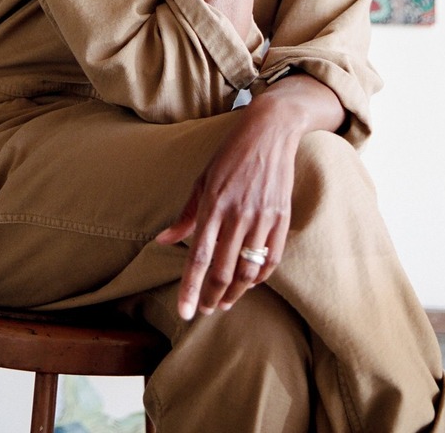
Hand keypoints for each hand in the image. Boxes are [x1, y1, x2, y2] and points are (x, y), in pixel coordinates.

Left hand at [155, 96, 298, 319]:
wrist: (269, 131)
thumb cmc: (230, 155)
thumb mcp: (202, 180)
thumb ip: (185, 216)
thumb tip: (162, 242)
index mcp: (213, 204)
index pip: (198, 256)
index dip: (191, 288)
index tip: (185, 312)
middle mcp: (237, 213)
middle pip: (223, 270)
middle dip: (212, 296)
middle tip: (205, 309)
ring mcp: (262, 216)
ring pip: (248, 270)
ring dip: (236, 292)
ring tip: (225, 300)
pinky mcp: (281, 217)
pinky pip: (272, 259)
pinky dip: (260, 276)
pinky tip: (250, 282)